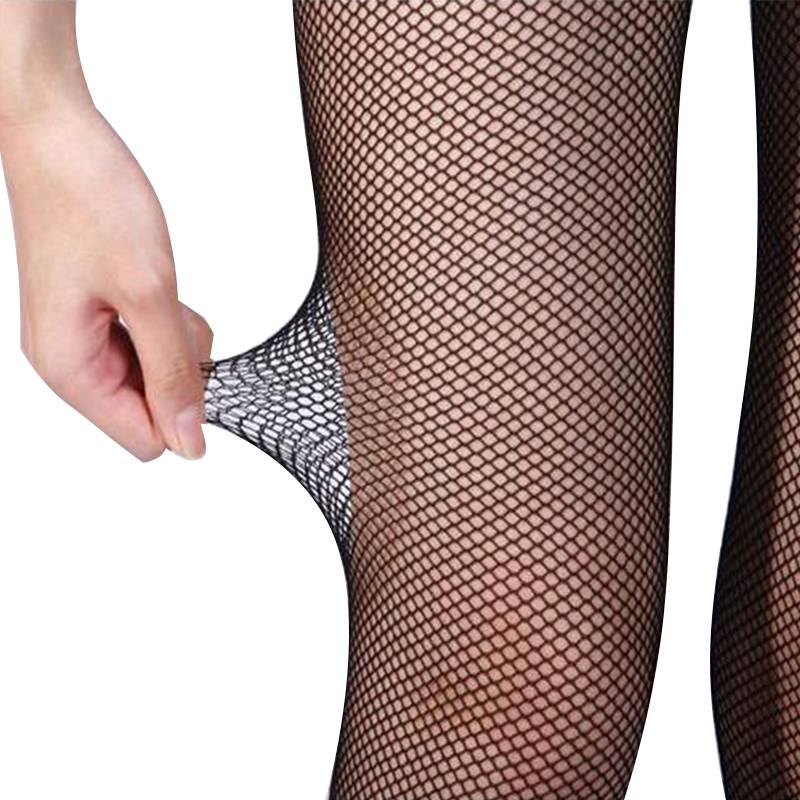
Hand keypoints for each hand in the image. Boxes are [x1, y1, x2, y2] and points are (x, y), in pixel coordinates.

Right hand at [2, 105, 210, 460]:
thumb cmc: (90, 200)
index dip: (182, 410)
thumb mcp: (149, 293)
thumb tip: (188, 445)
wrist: (58, 135)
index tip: (192, 358)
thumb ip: (173, 373)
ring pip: (157, 371)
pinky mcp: (99, 313)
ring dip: (176, 338)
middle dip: (180, 365)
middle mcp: (71, 362)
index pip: (144, 439)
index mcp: (70, 369)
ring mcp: (84, 337)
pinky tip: (156, 281)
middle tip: (171, 310)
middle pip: (153, 405)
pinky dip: (167, 318)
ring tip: (160, 288)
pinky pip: (150, 340)